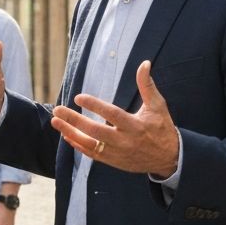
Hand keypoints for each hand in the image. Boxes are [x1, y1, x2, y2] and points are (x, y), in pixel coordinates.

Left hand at [52, 60, 179, 176]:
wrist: (170, 159)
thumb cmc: (162, 128)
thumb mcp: (158, 106)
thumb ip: (147, 85)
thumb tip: (144, 63)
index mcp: (135, 125)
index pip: (111, 114)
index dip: (94, 105)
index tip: (78, 97)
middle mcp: (124, 141)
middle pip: (95, 131)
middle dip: (74, 120)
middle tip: (58, 110)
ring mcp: (117, 153)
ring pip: (89, 144)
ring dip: (70, 132)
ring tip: (55, 121)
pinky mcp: (113, 161)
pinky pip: (91, 154)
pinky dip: (77, 145)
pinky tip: (66, 135)